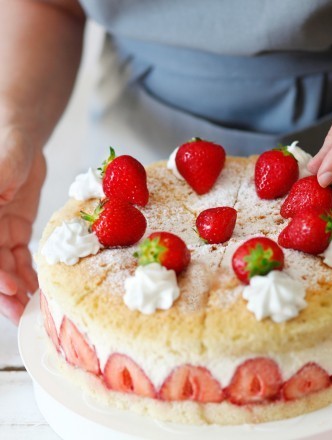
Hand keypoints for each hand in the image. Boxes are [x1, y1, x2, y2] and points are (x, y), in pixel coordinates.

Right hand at [0, 126, 45, 323]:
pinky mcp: (13, 228)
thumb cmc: (7, 142)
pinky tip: (37, 288)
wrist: (21, 136)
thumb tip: (0, 211)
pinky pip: (18, 256)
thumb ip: (1, 184)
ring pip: (3, 265)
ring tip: (30, 309)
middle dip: (4, 290)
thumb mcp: (5, 162)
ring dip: (16, 288)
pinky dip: (27, 272)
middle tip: (21, 313)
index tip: (8, 287)